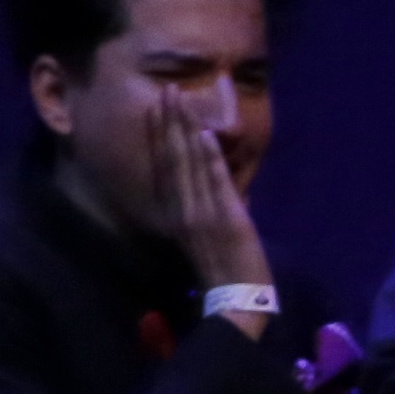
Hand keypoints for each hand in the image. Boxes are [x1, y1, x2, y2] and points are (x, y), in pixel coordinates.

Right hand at [144, 93, 272, 303]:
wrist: (237, 304)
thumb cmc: (227, 272)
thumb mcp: (212, 237)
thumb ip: (218, 209)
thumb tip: (232, 189)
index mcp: (178, 213)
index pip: (165, 167)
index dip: (159, 137)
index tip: (157, 110)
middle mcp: (183, 209)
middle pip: (172, 157)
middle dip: (169, 121)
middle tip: (168, 89)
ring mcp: (203, 212)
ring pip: (190, 162)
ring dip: (186, 128)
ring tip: (181, 99)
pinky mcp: (227, 218)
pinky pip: (216, 181)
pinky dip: (211, 156)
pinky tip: (206, 132)